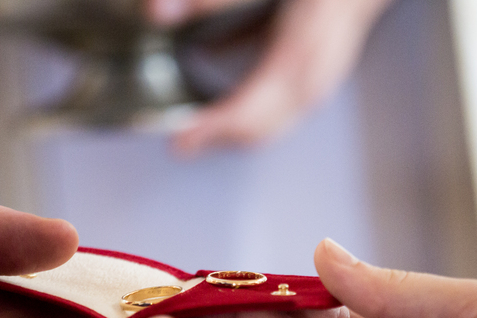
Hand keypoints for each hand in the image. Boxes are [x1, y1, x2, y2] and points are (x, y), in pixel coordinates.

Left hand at [145, 0, 392, 153]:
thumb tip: (159, 12)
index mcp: (299, 58)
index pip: (248, 112)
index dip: (212, 131)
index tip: (181, 143)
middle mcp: (311, 78)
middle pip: (262, 130)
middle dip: (220, 140)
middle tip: (183, 144)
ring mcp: (317, 79)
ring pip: (270, 122)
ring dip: (232, 126)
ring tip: (197, 126)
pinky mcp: (314, 70)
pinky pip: (277, 101)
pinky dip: (245, 101)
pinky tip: (215, 66)